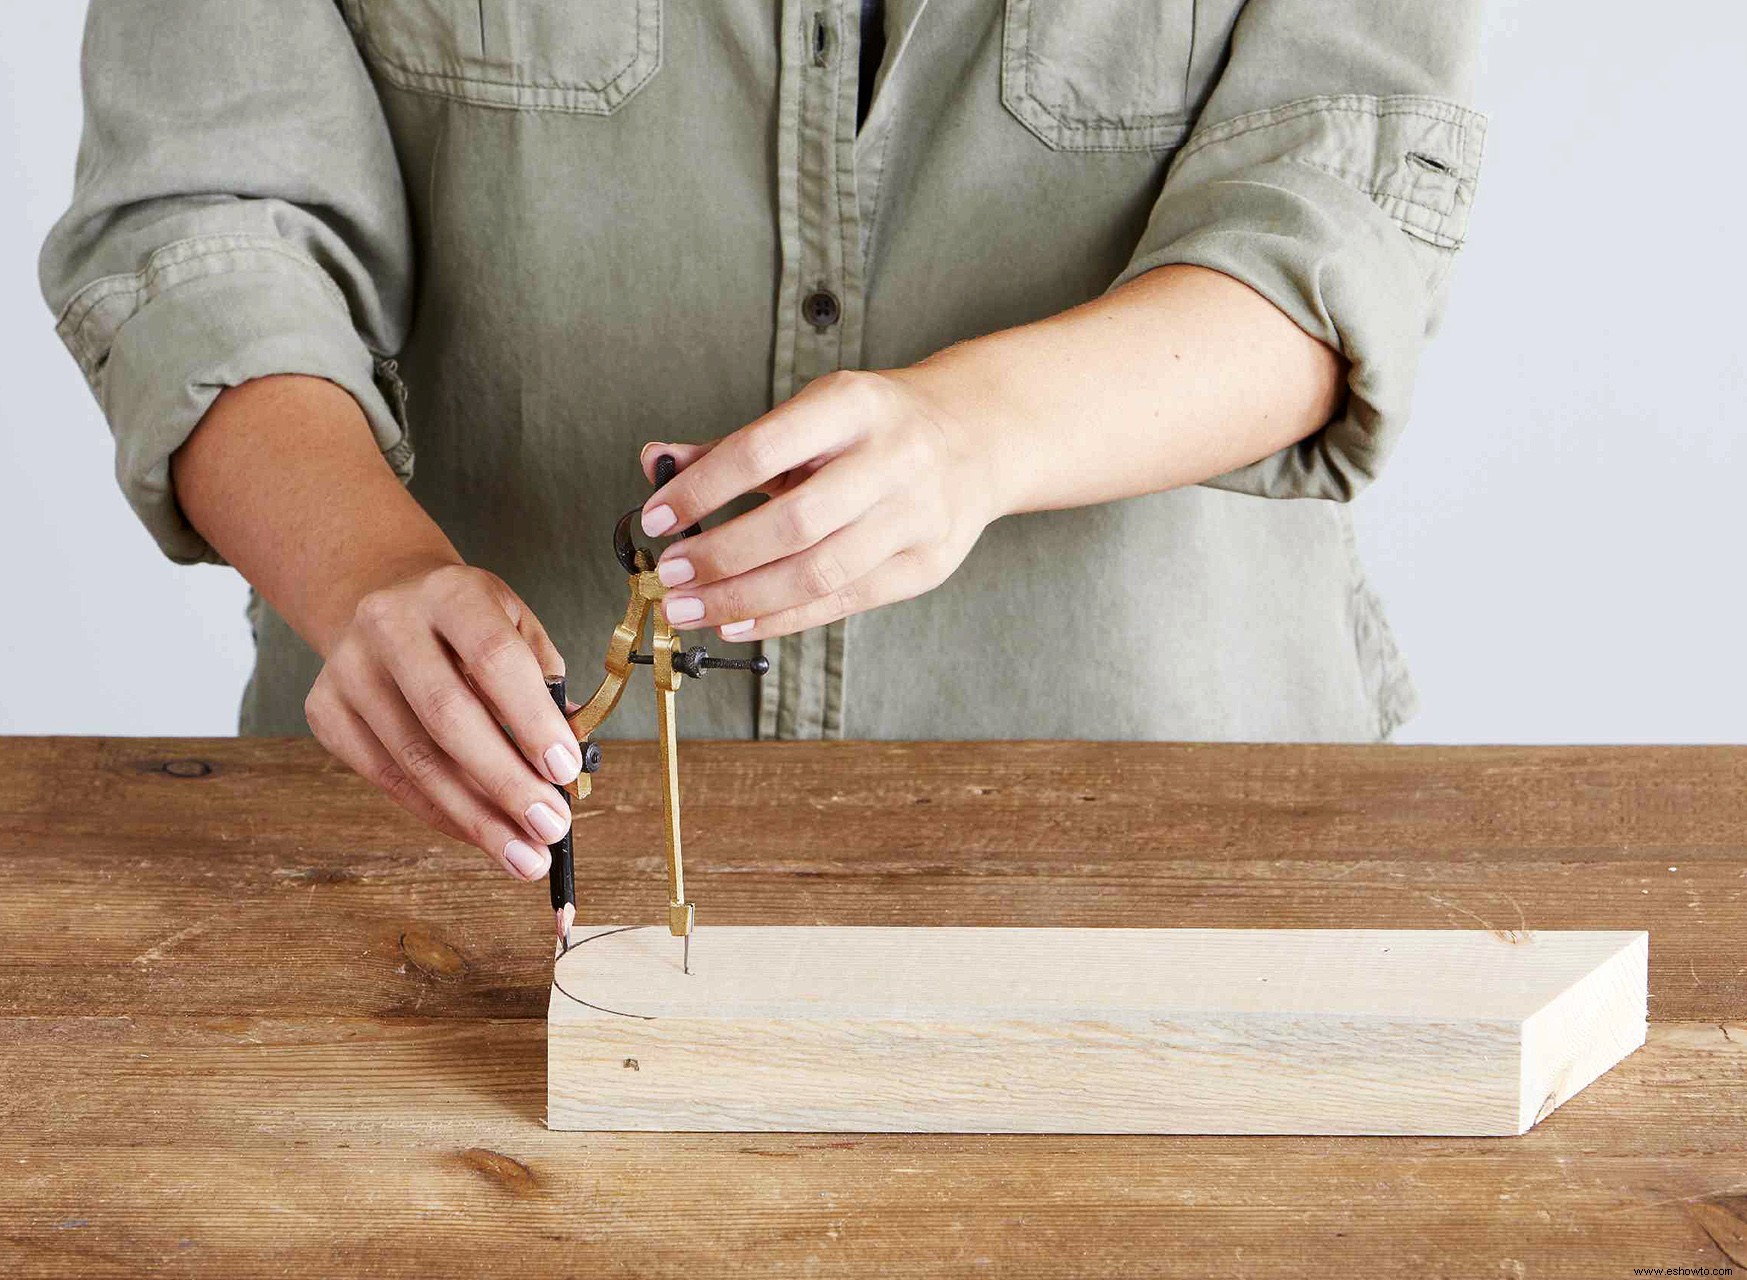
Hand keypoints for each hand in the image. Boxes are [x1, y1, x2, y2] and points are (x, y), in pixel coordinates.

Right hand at [303, 560, 582, 880]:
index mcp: (450, 592)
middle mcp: (389, 622)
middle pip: (449, 716)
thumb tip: (570, 761)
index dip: (532, 720)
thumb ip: (546, 685)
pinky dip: (439, 814)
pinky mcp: (325, 709)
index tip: (565, 772)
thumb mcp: (516, 627)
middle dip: (506, 783)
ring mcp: (349, 667)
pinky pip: (387, 777)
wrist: (384, 596)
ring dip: (476, 817)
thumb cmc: (469, 624)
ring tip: (524, 854)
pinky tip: (479, 835)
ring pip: (415, 759)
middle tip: (550, 829)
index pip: (494, 658)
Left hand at [637, 370, 997, 641]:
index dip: (703, 489)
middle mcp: (893, 458)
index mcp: (854, 405)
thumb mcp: (811, 415)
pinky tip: (736, 622)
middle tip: (669, 573)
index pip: (764, 449)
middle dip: (721, 555)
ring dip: (743, 598)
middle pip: (795, 522)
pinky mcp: (926, 565)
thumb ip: (734, 445)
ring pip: (819, 572)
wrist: (978, 438)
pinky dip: (782, 618)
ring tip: (689, 608)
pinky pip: (843, 602)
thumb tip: (655, 464)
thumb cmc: (876, 427)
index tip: (656, 517)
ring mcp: (916, 516)